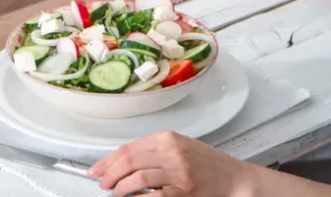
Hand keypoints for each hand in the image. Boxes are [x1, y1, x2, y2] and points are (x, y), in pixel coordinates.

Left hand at [88, 130, 256, 196]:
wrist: (234, 178)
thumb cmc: (208, 164)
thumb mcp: (179, 148)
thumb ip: (153, 152)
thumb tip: (122, 162)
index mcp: (168, 138)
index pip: (128, 148)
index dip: (107, 161)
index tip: (96, 170)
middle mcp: (172, 151)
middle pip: (129, 161)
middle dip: (110, 174)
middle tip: (102, 183)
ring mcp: (178, 171)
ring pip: (138, 177)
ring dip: (120, 187)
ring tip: (115, 192)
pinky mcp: (184, 190)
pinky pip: (153, 195)